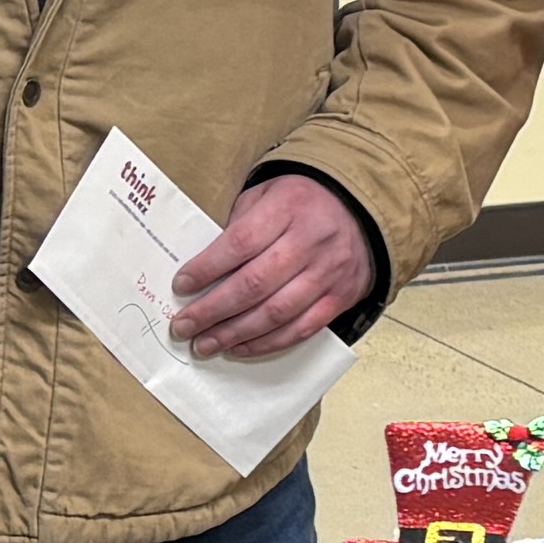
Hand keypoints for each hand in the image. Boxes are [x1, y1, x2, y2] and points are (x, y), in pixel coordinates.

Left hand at [168, 174, 373, 361]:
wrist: (362, 209)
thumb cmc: (300, 203)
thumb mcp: (267, 194)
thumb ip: (239, 224)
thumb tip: (203, 269)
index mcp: (288, 207)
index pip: (240, 242)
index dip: (207, 268)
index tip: (181, 286)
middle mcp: (310, 241)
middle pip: (254, 284)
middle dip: (213, 310)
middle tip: (183, 327)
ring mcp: (328, 273)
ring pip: (276, 312)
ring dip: (235, 334)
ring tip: (205, 345)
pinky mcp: (340, 297)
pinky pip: (301, 328)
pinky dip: (267, 343)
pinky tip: (240, 348)